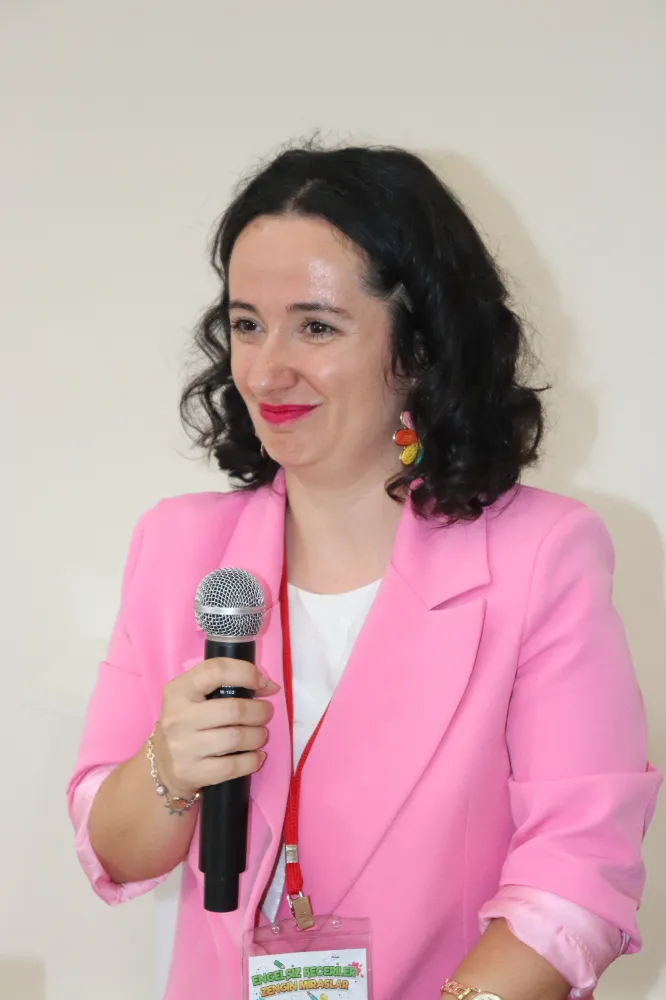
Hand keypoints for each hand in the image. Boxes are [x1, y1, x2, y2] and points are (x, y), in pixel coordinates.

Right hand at [154, 658, 279, 798]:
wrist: (162, 763)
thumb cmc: (187, 721)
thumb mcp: (194, 696)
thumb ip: (225, 684)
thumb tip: (269, 685)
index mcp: (178, 690)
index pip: (216, 671)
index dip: (246, 673)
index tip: (262, 683)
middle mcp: (177, 717)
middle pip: (234, 710)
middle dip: (259, 711)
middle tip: (265, 713)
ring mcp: (182, 747)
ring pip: (236, 738)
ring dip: (258, 736)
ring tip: (260, 734)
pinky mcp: (190, 772)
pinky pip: (232, 766)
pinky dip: (252, 760)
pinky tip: (256, 756)